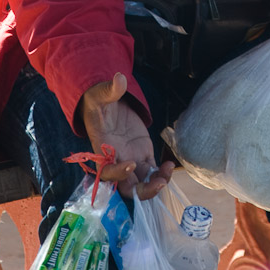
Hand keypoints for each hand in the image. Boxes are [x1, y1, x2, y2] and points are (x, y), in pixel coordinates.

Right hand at [80, 72, 174, 198]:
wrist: (109, 105)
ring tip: (167, 172)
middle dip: (142, 190)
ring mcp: (131, 160)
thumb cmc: (100, 101)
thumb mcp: (101, 94)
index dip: (118, 172)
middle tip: (158, 183)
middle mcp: (116, 161)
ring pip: (142, 183)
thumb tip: (119, 78)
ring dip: (155, 184)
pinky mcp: (143, 156)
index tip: (131, 163)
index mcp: (102, 151)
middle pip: (127, 187)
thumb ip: (110, 90)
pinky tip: (169, 165)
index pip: (107, 171)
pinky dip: (161, 174)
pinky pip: (152, 172)